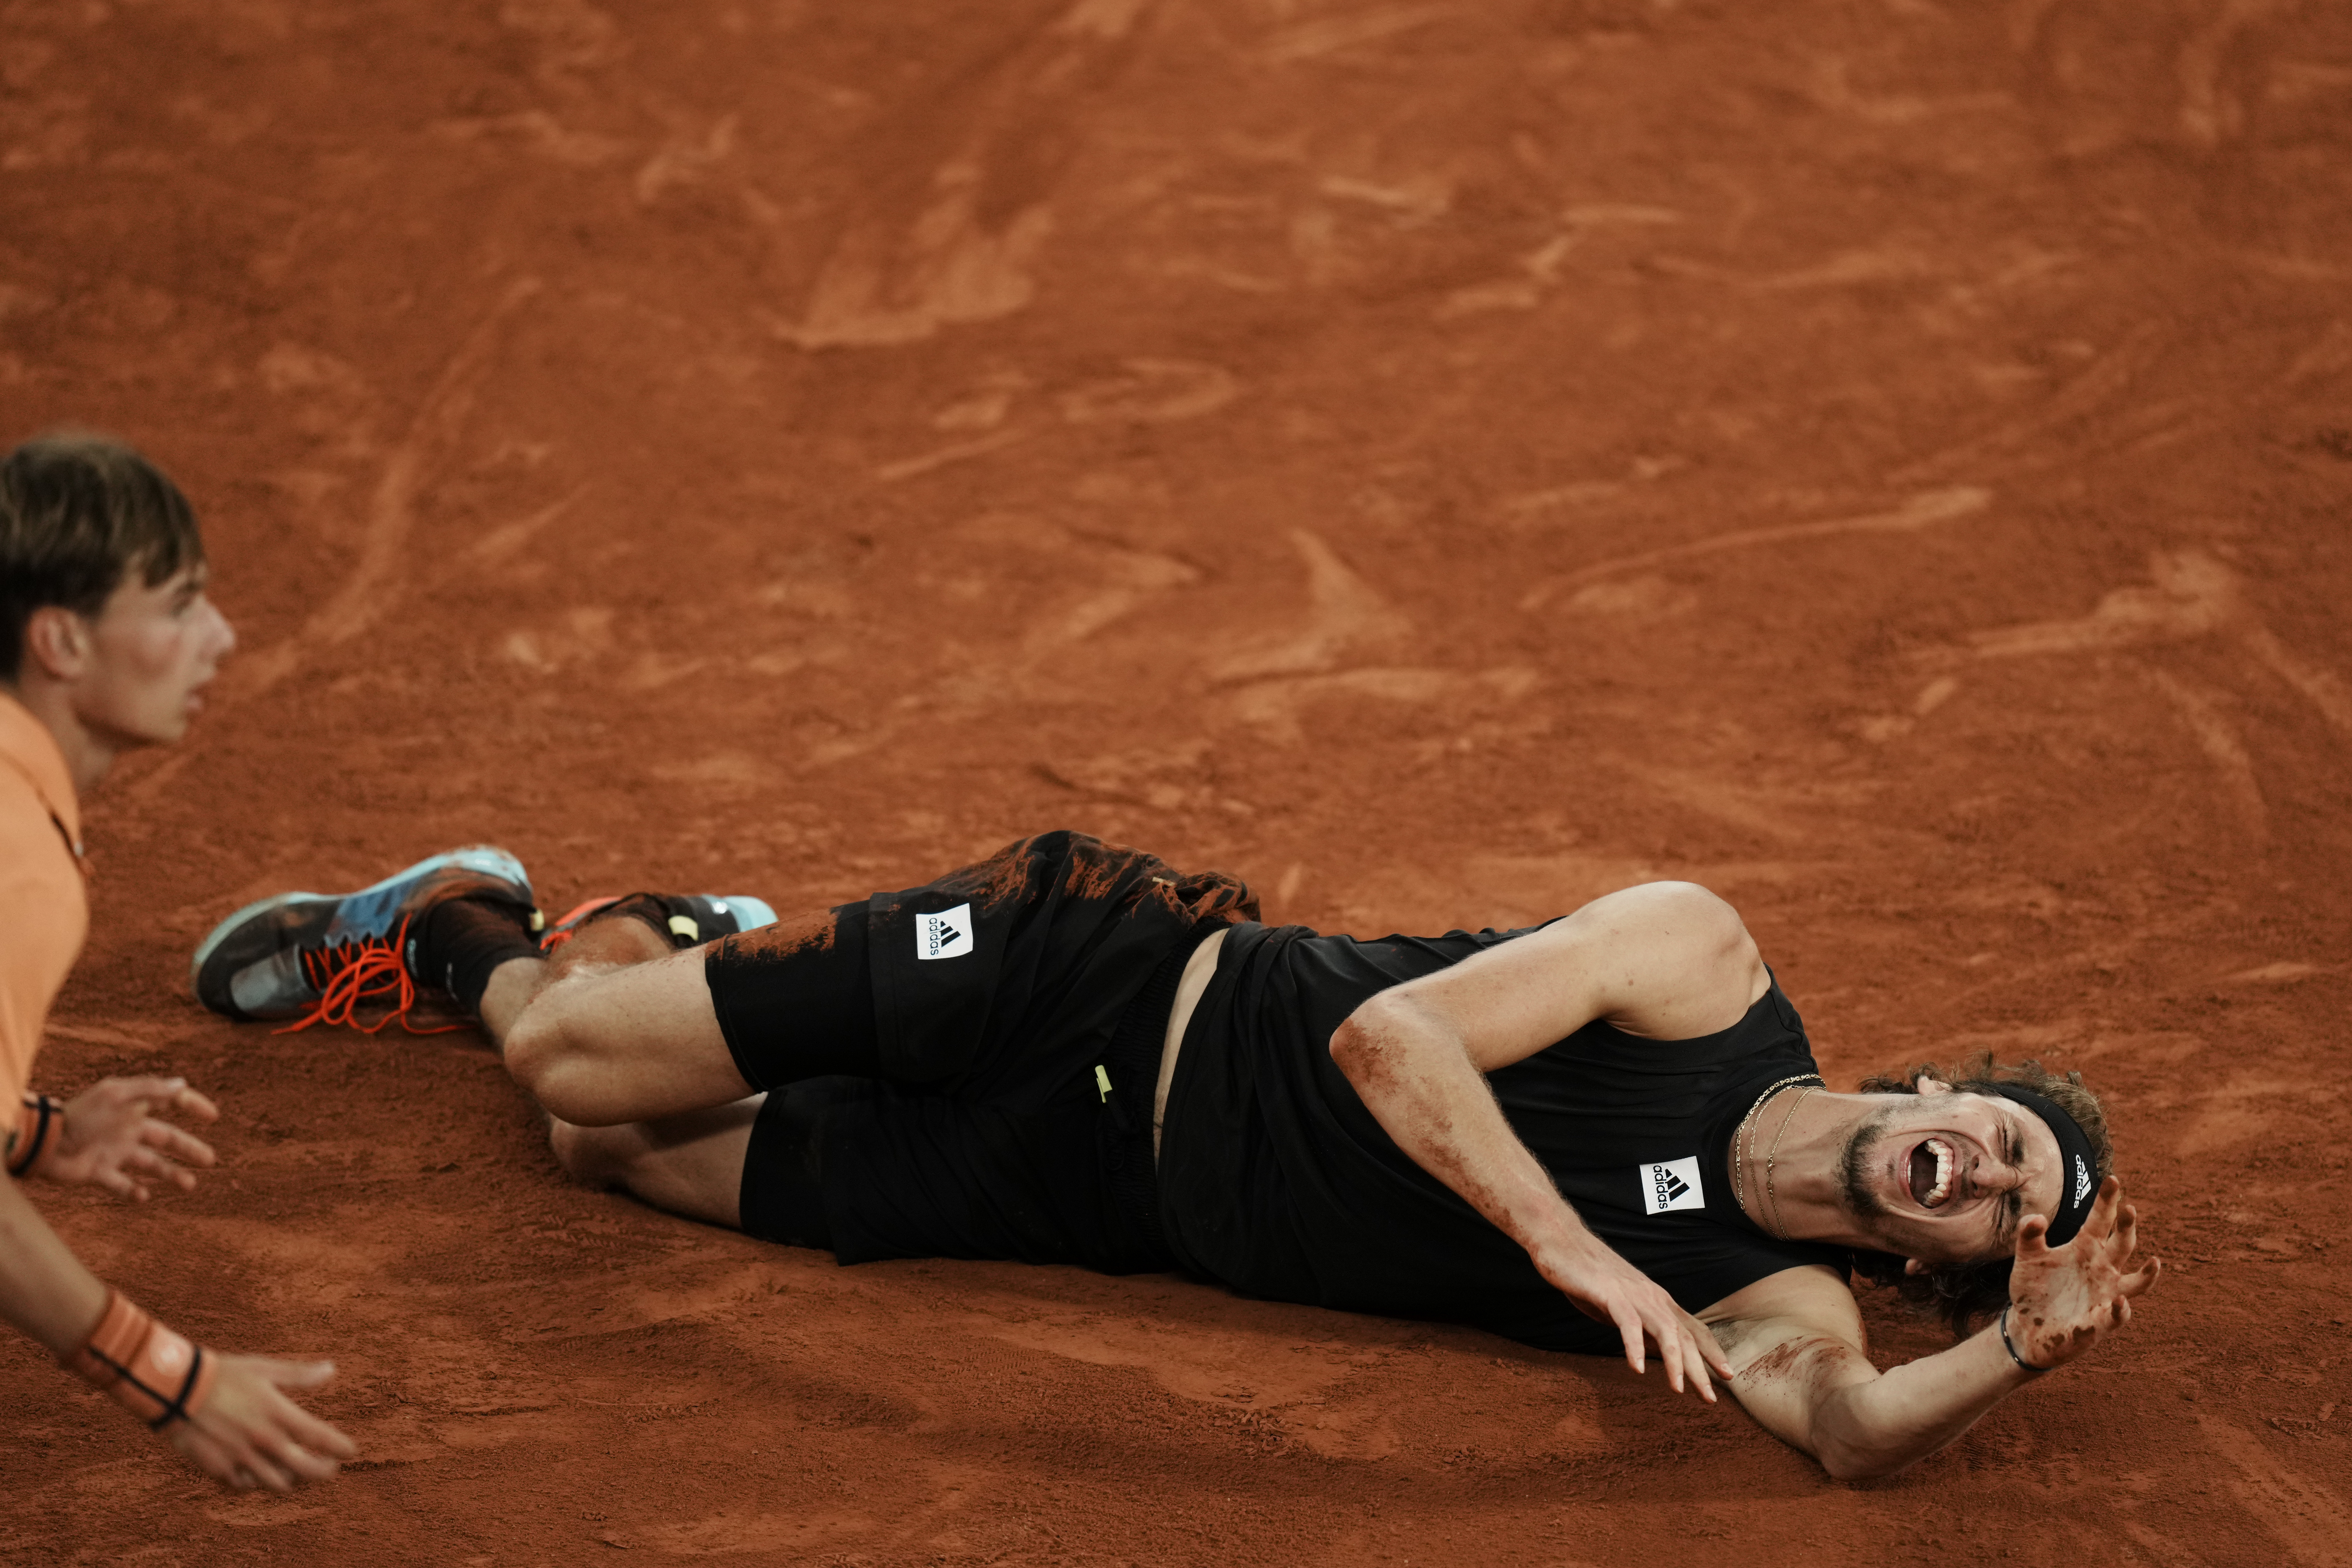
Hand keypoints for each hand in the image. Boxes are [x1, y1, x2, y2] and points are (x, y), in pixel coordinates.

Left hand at [45, 1078, 218, 1199]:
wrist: (44, 1143)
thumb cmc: (80, 1115)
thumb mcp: (116, 1095)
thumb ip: (149, 1089)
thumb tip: (182, 1084)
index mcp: (133, 1108)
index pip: (170, 1102)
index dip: (192, 1105)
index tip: (212, 1115)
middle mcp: (127, 1130)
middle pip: (166, 1139)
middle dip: (189, 1149)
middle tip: (210, 1160)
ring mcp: (115, 1152)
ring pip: (151, 1164)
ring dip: (171, 1174)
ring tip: (190, 1185)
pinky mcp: (100, 1173)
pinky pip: (121, 1185)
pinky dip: (133, 1192)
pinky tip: (143, 1196)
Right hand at [169, 1353, 355, 1490]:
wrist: (176, 1390)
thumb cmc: (223, 1374)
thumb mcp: (264, 1369)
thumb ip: (299, 1375)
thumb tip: (331, 1369)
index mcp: (278, 1414)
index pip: (320, 1438)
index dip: (340, 1447)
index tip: (351, 1450)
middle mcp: (263, 1440)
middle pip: (305, 1469)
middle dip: (323, 1471)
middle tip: (329, 1467)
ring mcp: (241, 1457)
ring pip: (277, 1483)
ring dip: (291, 1478)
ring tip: (297, 1470)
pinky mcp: (219, 1468)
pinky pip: (245, 1484)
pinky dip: (256, 1481)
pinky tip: (259, 1472)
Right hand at [1532, 1232, 1733, 1399]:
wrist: (1562, 1240)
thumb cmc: (1589, 1275)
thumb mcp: (1621, 1306)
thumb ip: (1641, 1326)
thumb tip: (1657, 1350)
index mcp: (1657, 1299)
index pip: (1693, 1328)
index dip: (1712, 1351)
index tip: (1727, 1375)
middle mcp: (1652, 1296)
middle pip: (1685, 1336)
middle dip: (1700, 1368)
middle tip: (1710, 1398)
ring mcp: (1633, 1294)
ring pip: (1664, 1331)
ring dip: (1674, 1362)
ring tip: (1679, 1390)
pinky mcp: (1610, 1294)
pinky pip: (1628, 1323)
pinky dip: (1634, 1346)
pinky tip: (1637, 1368)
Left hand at [2005, 1176, 2160, 1370]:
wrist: (2027, 1326)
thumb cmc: (2034, 1288)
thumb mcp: (2027, 1257)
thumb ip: (2029, 1235)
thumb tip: (2036, 1218)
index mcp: (2085, 1248)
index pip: (2101, 1220)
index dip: (2108, 1201)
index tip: (2112, 1179)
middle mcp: (2102, 1270)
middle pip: (2122, 1245)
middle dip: (2127, 1227)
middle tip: (2130, 1208)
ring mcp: (2104, 1296)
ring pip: (2135, 1285)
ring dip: (2147, 1276)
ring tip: (2155, 1263)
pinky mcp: (2098, 1323)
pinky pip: (2115, 1317)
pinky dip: (2119, 1311)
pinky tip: (2119, 1302)